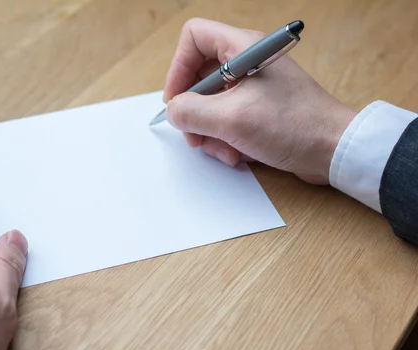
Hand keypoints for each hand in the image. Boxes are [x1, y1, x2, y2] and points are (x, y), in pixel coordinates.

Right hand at [163, 18, 356, 184]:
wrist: (334, 150)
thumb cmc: (293, 126)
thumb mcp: (231, 119)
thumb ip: (191, 112)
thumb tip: (173, 112)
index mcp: (243, 49)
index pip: (194, 38)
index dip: (178, 67)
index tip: (178, 99)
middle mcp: (247, 62)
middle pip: (198, 77)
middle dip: (193, 111)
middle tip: (195, 134)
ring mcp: (253, 87)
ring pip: (210, 104)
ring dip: (209, 132)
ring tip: (224, 150)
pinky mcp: (258, 109)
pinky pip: (226, 120)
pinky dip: (225, 139)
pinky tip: (237, 154)